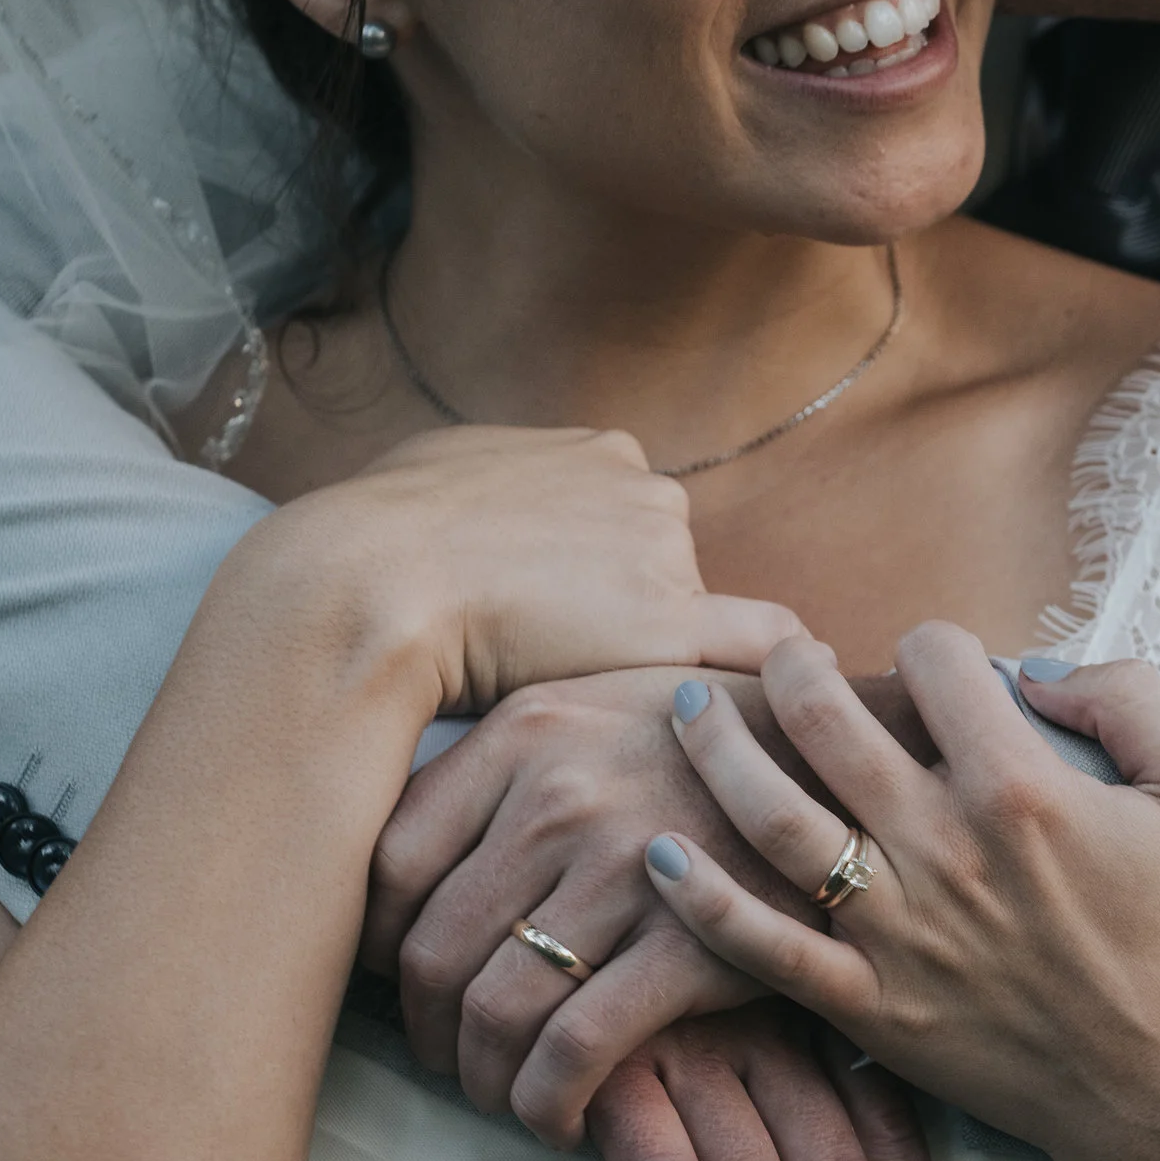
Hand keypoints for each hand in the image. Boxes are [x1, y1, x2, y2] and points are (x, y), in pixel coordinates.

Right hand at [246, 426, 802, 711]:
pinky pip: (760, 643)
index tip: (566, 626)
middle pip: (667, 574)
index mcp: (600, 452)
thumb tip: (482, 514)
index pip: (631, 528)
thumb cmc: (383, 539)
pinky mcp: (670, 623)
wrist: (367, 582)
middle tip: (563, 676)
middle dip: (631, 624)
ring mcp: (665, 555)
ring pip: (685, 623)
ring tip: (591, 706)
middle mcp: (647, 490)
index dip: (603, 584)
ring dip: (653, 663)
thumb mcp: (443, 473)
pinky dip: (784, 673)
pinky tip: (791, 708)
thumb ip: (495, 488)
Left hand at [362, 667, 815, 1137]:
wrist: (856, 759)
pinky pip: (577, 1049)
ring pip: (494, 1010)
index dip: (373, 949)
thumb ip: (504, 767)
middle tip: (455, 1064)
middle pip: (430, 951)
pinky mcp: (691, 940)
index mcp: (524, 732)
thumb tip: (393, 859)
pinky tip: (563, 1120)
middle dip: (430, 1035)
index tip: (395, 989)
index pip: (387, 864)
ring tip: (508, 1097)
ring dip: (486, 1080)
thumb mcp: (598, 709)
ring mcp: (626, 866)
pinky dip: (550, 1103)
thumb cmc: (713, 744)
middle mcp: (559, 792)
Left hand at [642, 627, 1159, 1160]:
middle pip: (827, 722)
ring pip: (772, 819)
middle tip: (783, 656)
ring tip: (691, 709)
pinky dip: (701, 901)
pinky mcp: (869, 1006)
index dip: (933, 642)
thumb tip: (1031, 668)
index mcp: (1024, 789)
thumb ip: (1132, 698)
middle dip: (793, 669)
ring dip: (717, 752)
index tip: (937, 661)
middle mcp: (945, 852)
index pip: (938, 661)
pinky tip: (659, 852)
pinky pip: (759, 949)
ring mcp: (897, 933)